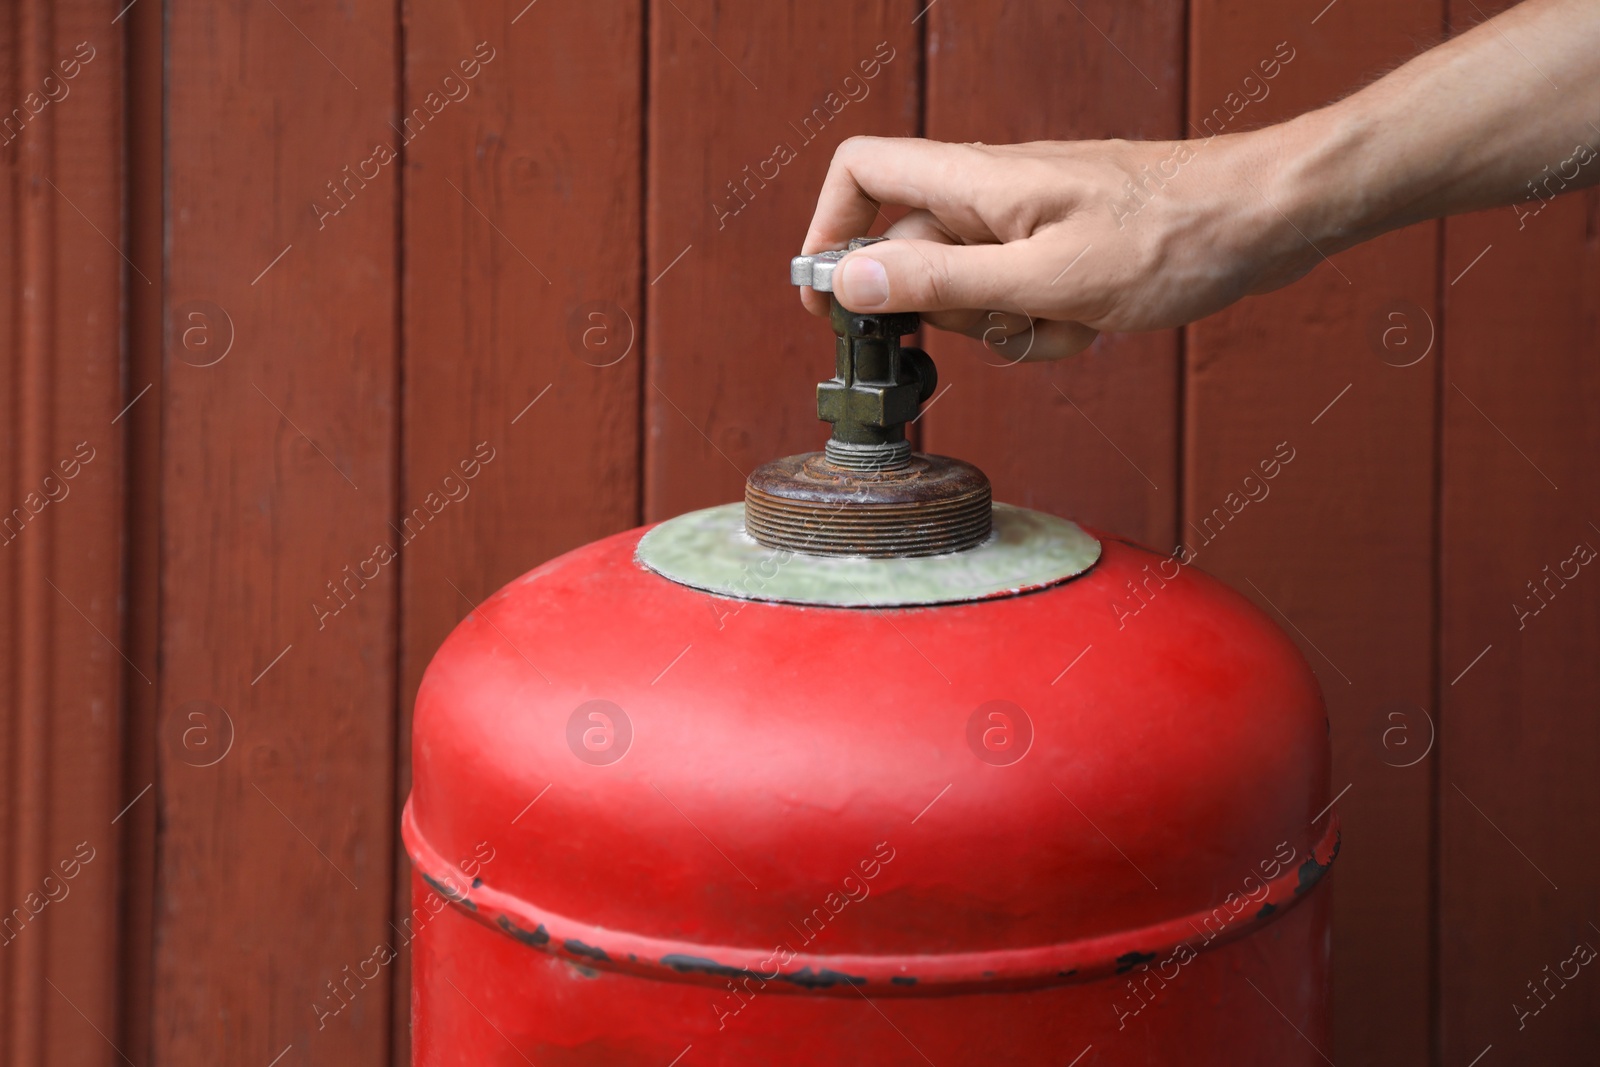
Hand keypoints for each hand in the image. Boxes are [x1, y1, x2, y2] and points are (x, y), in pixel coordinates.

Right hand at [799, 133, 1312, 361]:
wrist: (1264, 219)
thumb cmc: (1172, 237)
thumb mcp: (1046, 278)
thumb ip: (943, 282)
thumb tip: (848, 280)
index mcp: (976, 184)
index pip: (862, 174)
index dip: (829, 231)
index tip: (832, 300)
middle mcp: (990, 195)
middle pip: (912, 254)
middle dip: (946, 312)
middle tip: (1004, 325)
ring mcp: (1026, 221)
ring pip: (969, 289)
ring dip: (1006, 326)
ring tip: (1066, 321)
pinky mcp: (1059, 246)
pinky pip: (1020, 298)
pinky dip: (1046, 325)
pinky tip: (1091, 323)